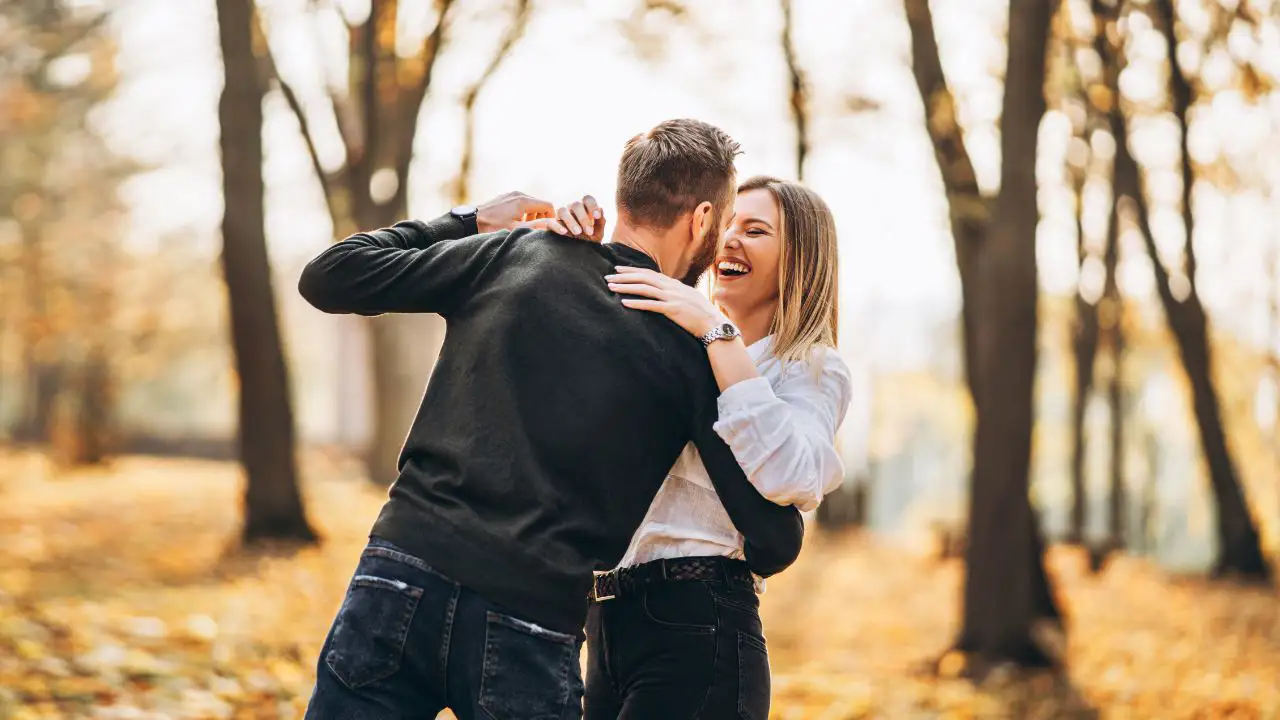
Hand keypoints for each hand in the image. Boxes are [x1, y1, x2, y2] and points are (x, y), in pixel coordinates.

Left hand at [476, 191, 555, 232]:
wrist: (471, 220)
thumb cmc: (493, 227)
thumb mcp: (517, 230)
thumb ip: (537, 227)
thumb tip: (557, 226)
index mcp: (524, 201)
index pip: (549, 205)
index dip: (552, 218)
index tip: (547, 229)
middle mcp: (519, 194)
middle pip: (541, 204)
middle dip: (542, 217)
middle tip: (534, 230)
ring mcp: (512, 194)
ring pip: (531, 203)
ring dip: (533, 215)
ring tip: (524, 227)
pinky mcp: (506, 196)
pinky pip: (522, 202)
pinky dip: (524, 212)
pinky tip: (515, 222)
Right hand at [519, 195, 605, 242]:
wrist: (577, 256)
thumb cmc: (589, 241)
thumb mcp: (597, 234)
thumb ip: (600, 222)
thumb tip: (601, 209)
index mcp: (584, 208)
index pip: (587, 199)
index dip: (592, 205)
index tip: (597, 216)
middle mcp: (571, 209)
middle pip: (575, 204)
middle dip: (583, 218)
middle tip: (589, 232)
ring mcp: (560, 216)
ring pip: (562, 210)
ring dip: (571, 221)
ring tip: (578, 233)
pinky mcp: (551, 225)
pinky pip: (550, 221)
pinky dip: (557, 226)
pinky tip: (564, 233)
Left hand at [605, 266, 726, 337]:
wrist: (714, 323)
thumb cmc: (700, 313)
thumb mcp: (686, 298)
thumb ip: (673, 293)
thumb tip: (662, 292)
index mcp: (673, 284)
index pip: (649, 273)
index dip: (632, 270)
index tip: (618, 269)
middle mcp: (671, 287)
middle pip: (643, 277)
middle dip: (624, 276)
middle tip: (608, 277)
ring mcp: (672, 297)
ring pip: (644, 288)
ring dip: (626, 287)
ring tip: (611, 287)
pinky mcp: (673, 309)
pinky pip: (651, 305)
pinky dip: (637, 303)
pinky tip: (624, 303)